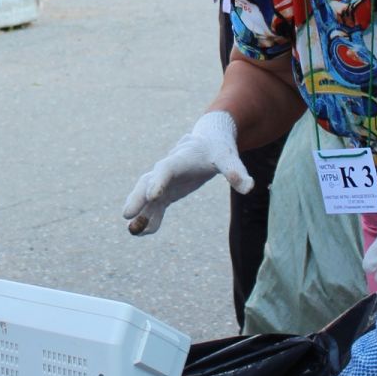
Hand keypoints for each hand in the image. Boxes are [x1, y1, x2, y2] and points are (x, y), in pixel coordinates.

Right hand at [122, 111, 249, 235]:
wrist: (207, 142)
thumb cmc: (218, 149)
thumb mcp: (229, 158)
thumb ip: (236, 171)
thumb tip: (249, 187)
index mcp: (180, 158)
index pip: (166, 169)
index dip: (159, 181)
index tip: (152, 196)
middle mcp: (166, 169)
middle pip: (147, 181)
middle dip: (137, 197)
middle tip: (127, 214)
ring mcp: (163, 181)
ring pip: (145, 195)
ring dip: (139, 211)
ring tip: (132, 229)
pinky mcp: (166, 192)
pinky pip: (154, 206)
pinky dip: (149, 218)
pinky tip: (144, 233)